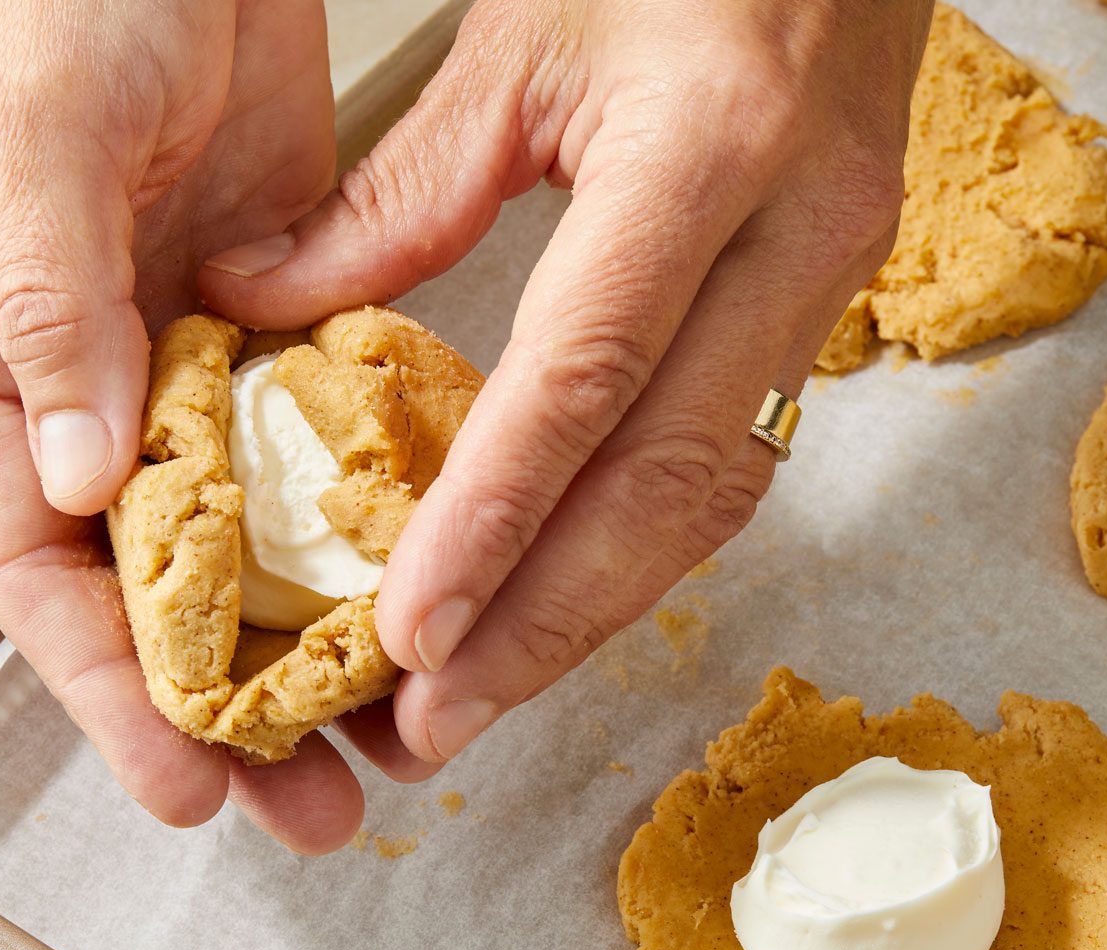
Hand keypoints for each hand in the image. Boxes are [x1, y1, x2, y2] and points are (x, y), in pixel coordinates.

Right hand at [0, 0, 429, 850]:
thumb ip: (53, 297)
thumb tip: (78, 479)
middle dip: (221, 708)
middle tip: (308, 807)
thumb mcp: (39, 119)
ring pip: (242, 540)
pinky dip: (359, 525)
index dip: (101, 688)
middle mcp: (82, 382)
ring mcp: (181, 358)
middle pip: (144, 588)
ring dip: (305, 641)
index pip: (31, 563)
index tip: (179, 783)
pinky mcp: (273, 318)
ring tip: (382, 741)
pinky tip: (422, 588)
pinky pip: (315, 449)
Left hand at [203, 0, 929, 763]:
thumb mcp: (519, 35)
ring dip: (595, 611)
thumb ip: (404, 189)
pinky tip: (562, 602)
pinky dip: (640, 546)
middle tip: (436, 723)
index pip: (589, 378)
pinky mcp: (834, 305)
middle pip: (670, 481)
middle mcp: (795, 233)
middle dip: (547, 623)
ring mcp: (834, 277)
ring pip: (717, 496)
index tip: (414, 636)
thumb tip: (272, 304)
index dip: (499, 521)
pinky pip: (738, 456)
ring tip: (479, 694)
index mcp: (706, 147)